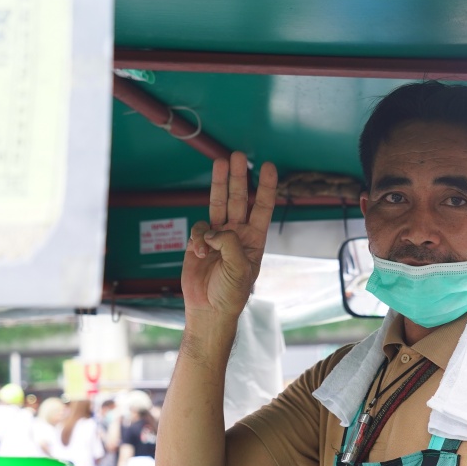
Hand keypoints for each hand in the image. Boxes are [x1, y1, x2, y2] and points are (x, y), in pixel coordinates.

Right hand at [182, 152, 277, 319]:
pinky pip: (199, 229)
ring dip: (219, 184)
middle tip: (238, 156)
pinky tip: (199, 252)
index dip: (265, 187)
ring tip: (220, 162)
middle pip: (238, 199)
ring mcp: (217, 236)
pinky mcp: (199, 243)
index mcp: (254, 239)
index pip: (261, 207)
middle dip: (238, 177)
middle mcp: (237, 234)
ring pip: (218, 204)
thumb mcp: (239, 268)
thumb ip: (230, 243)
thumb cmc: (231, 293)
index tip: (268, 167)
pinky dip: (198, 237)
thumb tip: (214, 230)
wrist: (209, 309)